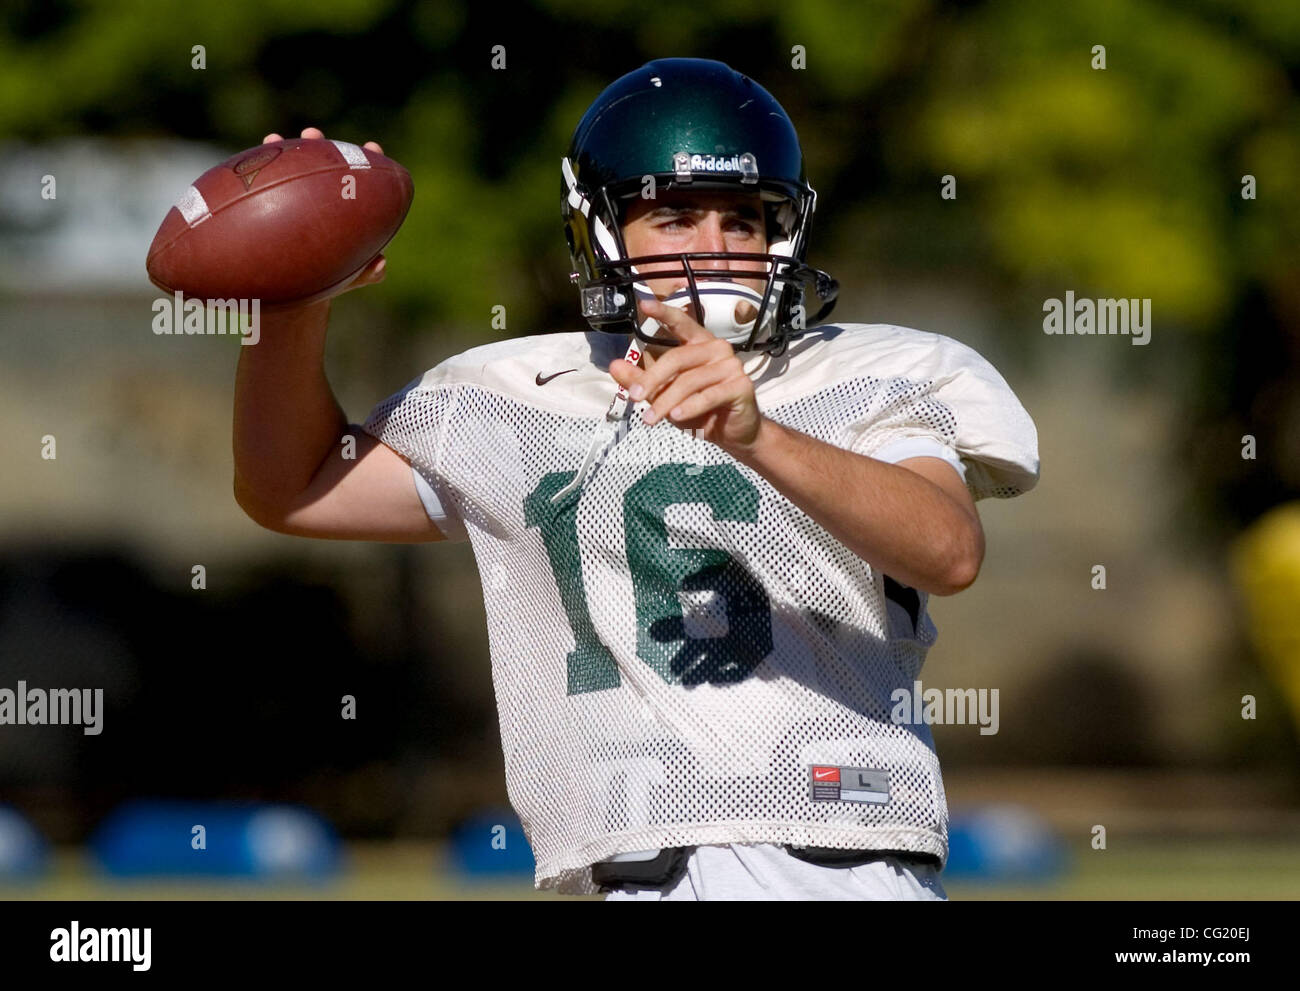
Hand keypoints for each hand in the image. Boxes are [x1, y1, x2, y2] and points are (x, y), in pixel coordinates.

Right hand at [261, 126, 387, 296]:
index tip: (372, 148)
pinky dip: (262, 168)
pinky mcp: (272, 203)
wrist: (292, 288)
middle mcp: (324, 200)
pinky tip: (260, 152)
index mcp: (348, 213)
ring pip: (295, 170)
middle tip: (312, 134)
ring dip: (289, 151)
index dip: (368, 162)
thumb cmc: (325, 282)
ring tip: (275, 138)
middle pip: (326, 167)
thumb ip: (365, 274)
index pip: (361, 182)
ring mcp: (297, 199)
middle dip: (322, 147)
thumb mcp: (345, 278)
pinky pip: (267, 183)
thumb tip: (381, 265)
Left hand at [608, 299, 763, 456]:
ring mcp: (731, 365)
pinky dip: (690, 407)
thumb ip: (641, 379)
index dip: (664, 312)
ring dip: (666, 401)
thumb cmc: (700, 409)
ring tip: (651, 419)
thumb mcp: (664, 394)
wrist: (732, 432)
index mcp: (699, 343)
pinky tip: (677, 417)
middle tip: (633, 397)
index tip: (644, 305)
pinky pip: (709, 396)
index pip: (680, 322)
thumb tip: (614, 365)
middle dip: (652, 379)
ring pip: (690, 381)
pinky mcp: (740, 386)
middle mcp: (716, 348)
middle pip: (677, 358)